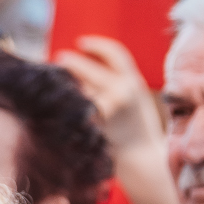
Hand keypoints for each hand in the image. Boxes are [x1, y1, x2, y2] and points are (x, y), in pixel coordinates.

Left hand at [54, 37, 165, 151]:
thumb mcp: (139, 100)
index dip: (97, 46)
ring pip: (79, 90)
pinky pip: (76, 108)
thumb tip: (89, 70)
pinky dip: (69, 105)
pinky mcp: (94, 125)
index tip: (81, 43)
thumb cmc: (140, 131)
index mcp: (134, 83)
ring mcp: (107, 109)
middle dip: (71, 62)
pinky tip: (62, 106)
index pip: (115, 54)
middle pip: (88, 69)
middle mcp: (121, 92)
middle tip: (59, 59)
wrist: (143, 160)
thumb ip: (121, 83)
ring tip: (60, 86)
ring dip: (68, 87)